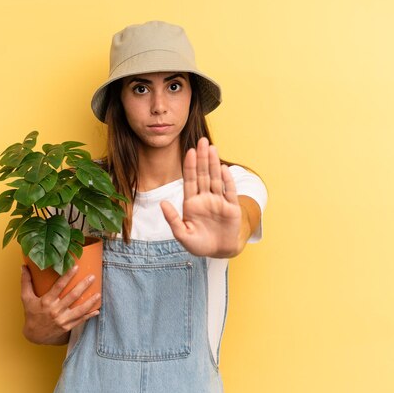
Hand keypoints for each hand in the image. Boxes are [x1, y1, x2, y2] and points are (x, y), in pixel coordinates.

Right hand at [20, 265, 99, 344]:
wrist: (34, 335)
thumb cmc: (31, 314)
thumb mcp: (26, 298)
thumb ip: (26, 282)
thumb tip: (23, 266)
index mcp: (46, 302)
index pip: (58, 286)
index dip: (67, 276)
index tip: (76, 267)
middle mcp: (55, 310)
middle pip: (72, 296)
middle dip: (83, 286)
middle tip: (92, 277)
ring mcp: (62, 320)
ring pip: (79, 310)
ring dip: (90, 302)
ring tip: (99, 294)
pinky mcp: (67, 327)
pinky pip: (80, 320)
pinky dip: (89, 315)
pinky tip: (97, 310)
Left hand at [160, 137, 241, 257]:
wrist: (219, 252)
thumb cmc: (199, 244)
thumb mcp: (182, 234)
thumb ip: (173, 219)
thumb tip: (162, 203)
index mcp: (191, 203)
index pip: (190, 180)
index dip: (190, 166)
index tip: (189, 152)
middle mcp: (205, 198)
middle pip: (203, 175)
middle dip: (202, 158)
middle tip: (201, 141)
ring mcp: (219, 201)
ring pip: (215, 179)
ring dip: (214, 164)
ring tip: (212, 148)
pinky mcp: (231, 208)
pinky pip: (229, 191)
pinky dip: (226, 181)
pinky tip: (223, 169)